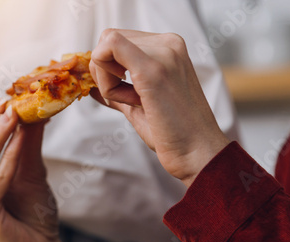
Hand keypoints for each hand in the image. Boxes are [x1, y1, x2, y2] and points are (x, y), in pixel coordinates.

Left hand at [90, 29, 229, 186]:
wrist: (198, 154)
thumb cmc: (173, 133)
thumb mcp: (141, 105)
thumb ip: (119, 90)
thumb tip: (91, 88)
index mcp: (169, 48)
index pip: (117, 40)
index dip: (108, 66)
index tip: (124, 92)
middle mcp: (168, 44)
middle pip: (108, 39)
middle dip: (104, 72)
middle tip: (128, 99)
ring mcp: (163, 53)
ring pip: (105, 46)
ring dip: (106, 80)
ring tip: (135, 102)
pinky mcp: (154, 70)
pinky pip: (107, 50)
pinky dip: (106, 80)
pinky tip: (129, 99)